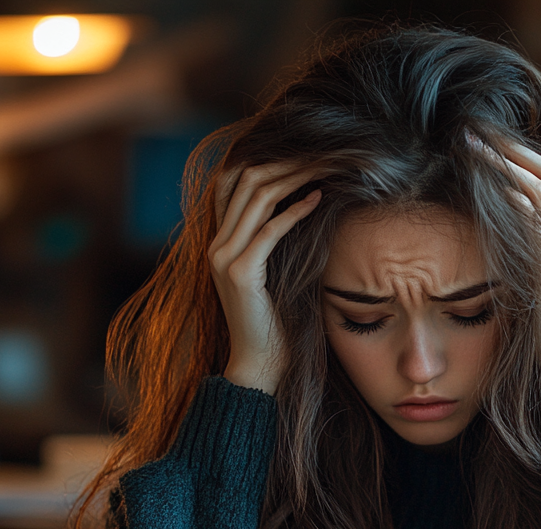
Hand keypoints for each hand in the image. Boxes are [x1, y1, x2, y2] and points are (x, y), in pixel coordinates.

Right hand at [209, 164, 321, 394]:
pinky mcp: (240, 274)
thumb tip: (306, 203)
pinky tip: (318, 199)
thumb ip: (275, 241)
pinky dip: (295, 211)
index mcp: (220, 241)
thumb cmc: (274, 322)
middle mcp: (216, 244)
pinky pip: (269, 231)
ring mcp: (224, 258)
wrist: (258, 365)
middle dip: (286, 161)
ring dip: (294, 178)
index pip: (234, 182)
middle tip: (321, 151)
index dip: (267, 159)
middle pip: (246, 181)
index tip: (304, 151)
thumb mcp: (273, 273)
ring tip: (324, 167)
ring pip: (257, 198)